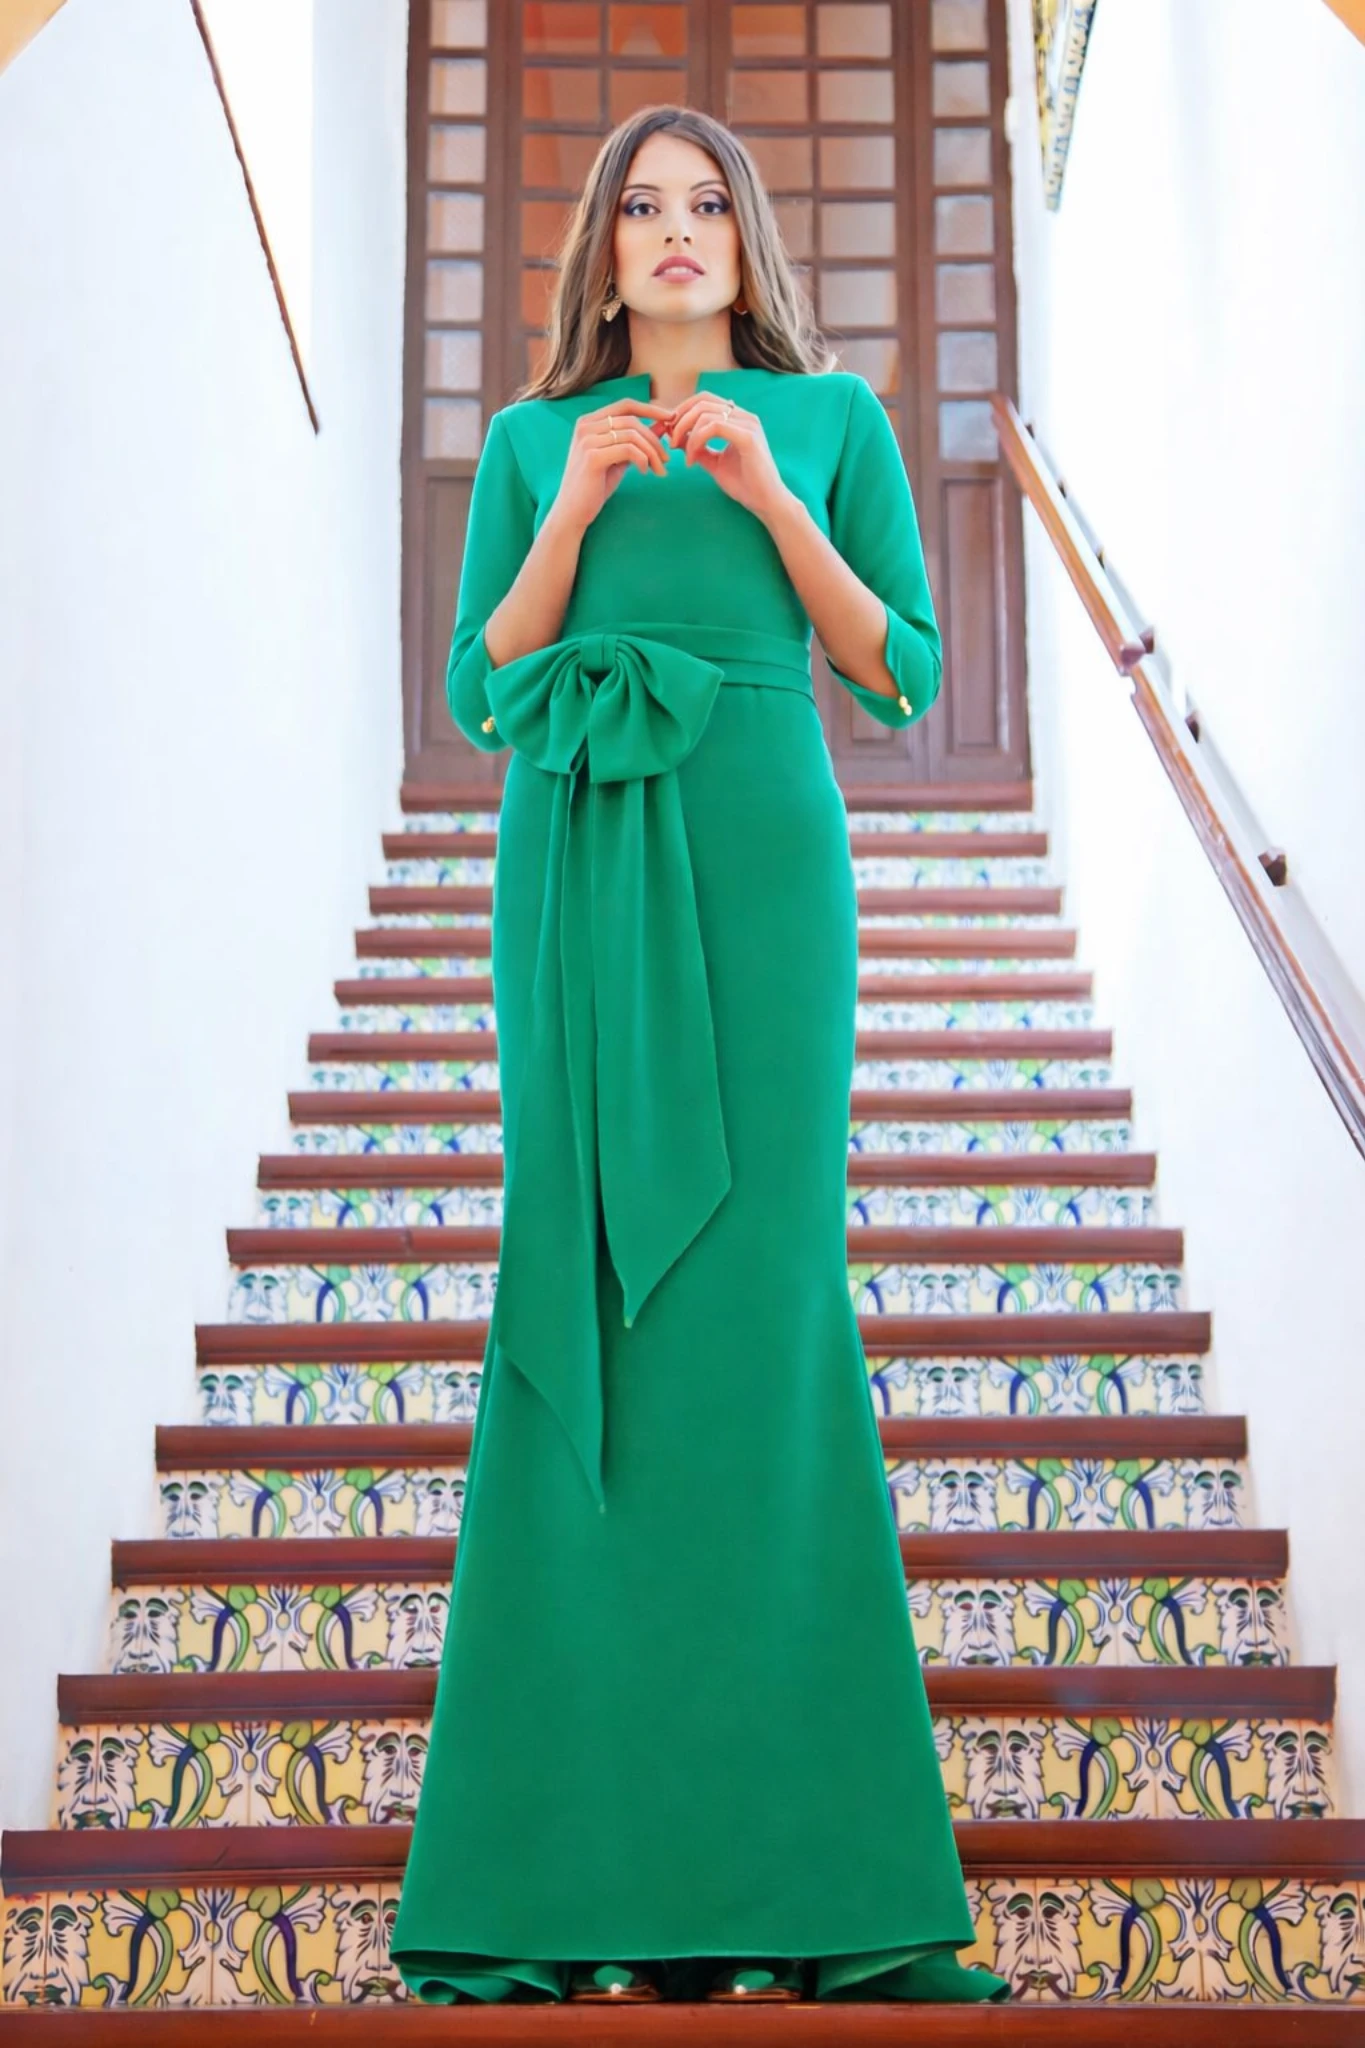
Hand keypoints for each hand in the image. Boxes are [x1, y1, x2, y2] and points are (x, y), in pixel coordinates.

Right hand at [551, 397, 673, 532]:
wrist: (573, 511)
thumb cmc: (595, 486)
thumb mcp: (619, 458)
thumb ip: (636, 441)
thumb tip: (663, 425)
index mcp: (589, 422)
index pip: (625, 405)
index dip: (650, 409)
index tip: (671, 417)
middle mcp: (585, 426)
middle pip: (632, 420)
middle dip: (654, 439)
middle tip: (666, 459)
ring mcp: (587, 440)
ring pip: (632, 435)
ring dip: (652, 453)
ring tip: (659, 470)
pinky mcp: (592, 457)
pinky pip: (628, 450)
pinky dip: (643, 459)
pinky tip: (644, 471)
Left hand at [662, 392, 788, 522]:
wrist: (766, 502)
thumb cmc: (745, 484)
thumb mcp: (714, 463)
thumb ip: (699, 448)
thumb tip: (676, 437)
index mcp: (738, 419)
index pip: (706, 400)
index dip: (684, 411)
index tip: (671, 432)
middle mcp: (745, 416)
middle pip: (703, 401)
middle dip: (681, 419)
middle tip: (671, 441)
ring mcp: (748, 424)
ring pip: (705, 413)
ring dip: (687, 432)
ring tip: (683, 454)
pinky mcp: (748, 437)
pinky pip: (714, 426)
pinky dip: (697, 440)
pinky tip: (691, 458)